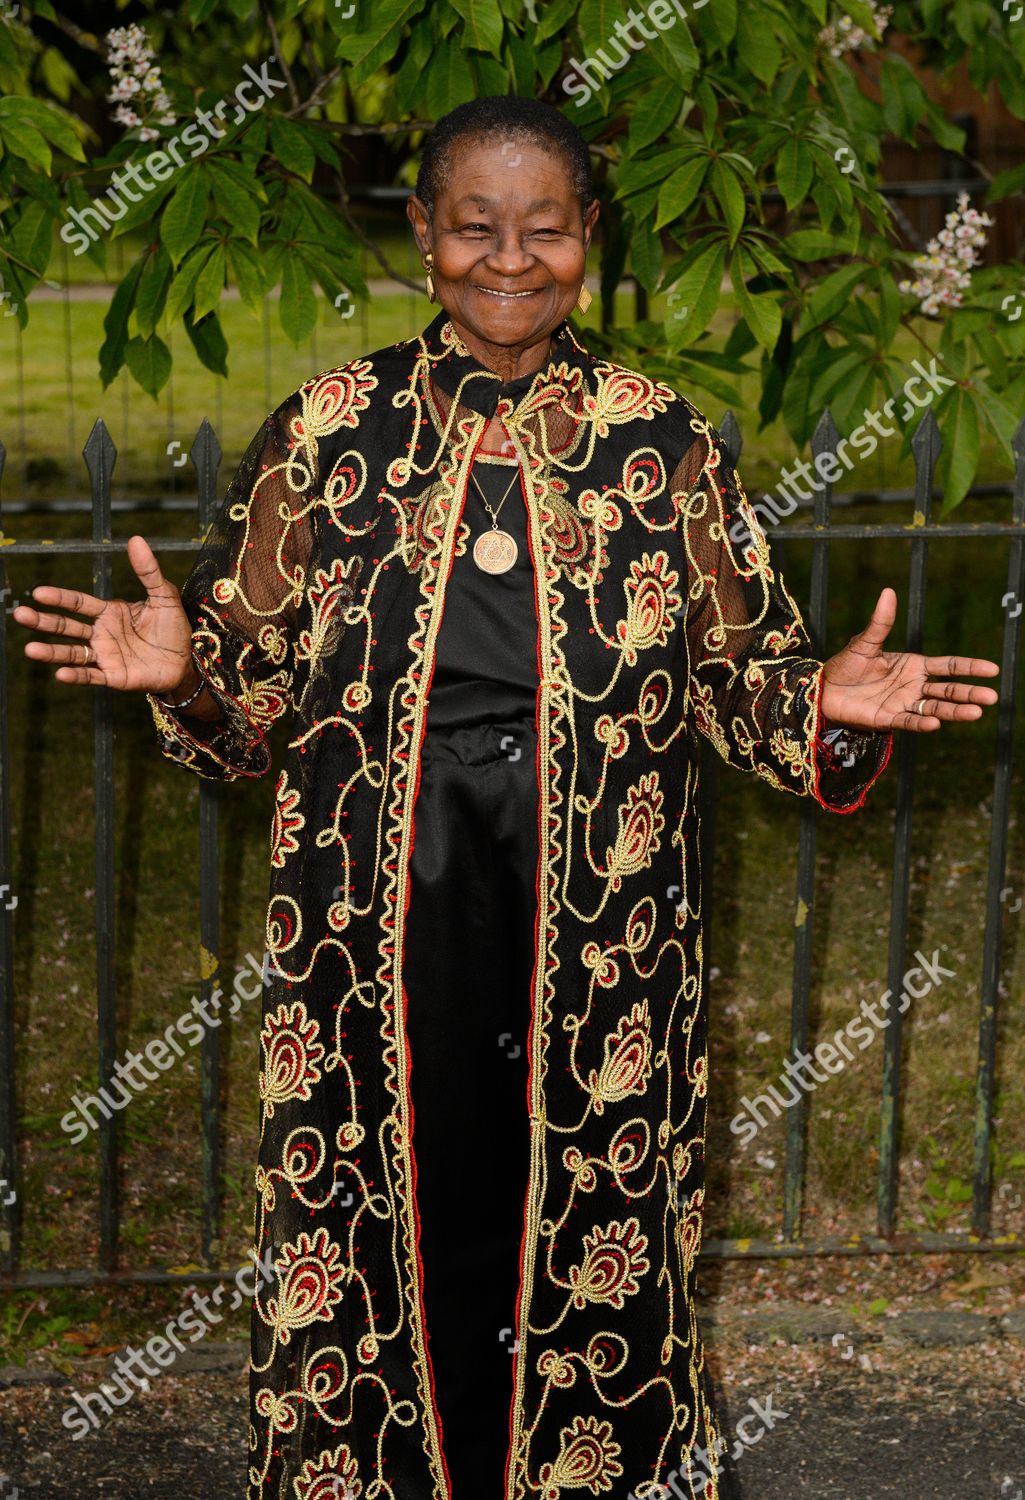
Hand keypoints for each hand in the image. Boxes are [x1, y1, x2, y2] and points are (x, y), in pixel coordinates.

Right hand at [14, 534, 194, 694]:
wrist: (185, 662)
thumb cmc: (172, 629)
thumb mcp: (164, 596)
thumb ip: (148, 572)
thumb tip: (136, 540)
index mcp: (109, 612)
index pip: (78, 603)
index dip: (60, 598)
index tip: (39, 593)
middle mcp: (101, 633)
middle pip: (67, 626)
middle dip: (44, 622)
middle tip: (21, 614)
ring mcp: (105, 656)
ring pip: (72, 653)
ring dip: (51, 652)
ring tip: (31, 649)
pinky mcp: (114, 676)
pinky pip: (91, 676)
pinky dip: (76, 675)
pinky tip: (60, 673)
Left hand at [820, 587, 999, 732]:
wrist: (824, 689)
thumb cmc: (846, 665)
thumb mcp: (865, 642)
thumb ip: (880, 622)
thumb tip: (888, 592)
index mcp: (914, 665)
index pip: (948, 666)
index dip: (969, 667)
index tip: (992, 669)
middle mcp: (914, 686)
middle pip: (948, 690)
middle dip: (969, 693)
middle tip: (992, 697)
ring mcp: (903, 704)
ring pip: (935, 708)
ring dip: (954, 711)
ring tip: (976, 713)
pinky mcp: (888, 720)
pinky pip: (909, 722)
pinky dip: (922, 723)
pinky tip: (935, 723)